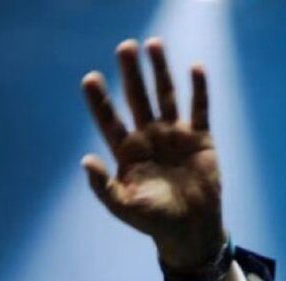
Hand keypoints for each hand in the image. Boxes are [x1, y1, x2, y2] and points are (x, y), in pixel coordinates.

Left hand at [81, 38, 224, 271]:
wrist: (189, 229)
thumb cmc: (152, 220)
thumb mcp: (123, 206)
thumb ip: (103, 185)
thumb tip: (85, 161)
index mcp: (127, 152)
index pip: (109, 120)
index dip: (100, 100)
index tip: (90, 78)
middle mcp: (148, 138)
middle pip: (138, 99)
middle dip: (131, 74)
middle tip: (124, 47)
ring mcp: (174, 135)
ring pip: (166, 96)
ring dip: (160, 71)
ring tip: (153, 45)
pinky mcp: (200, 139)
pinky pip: (199, 108)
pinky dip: (198, 90)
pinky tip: (195, 68)